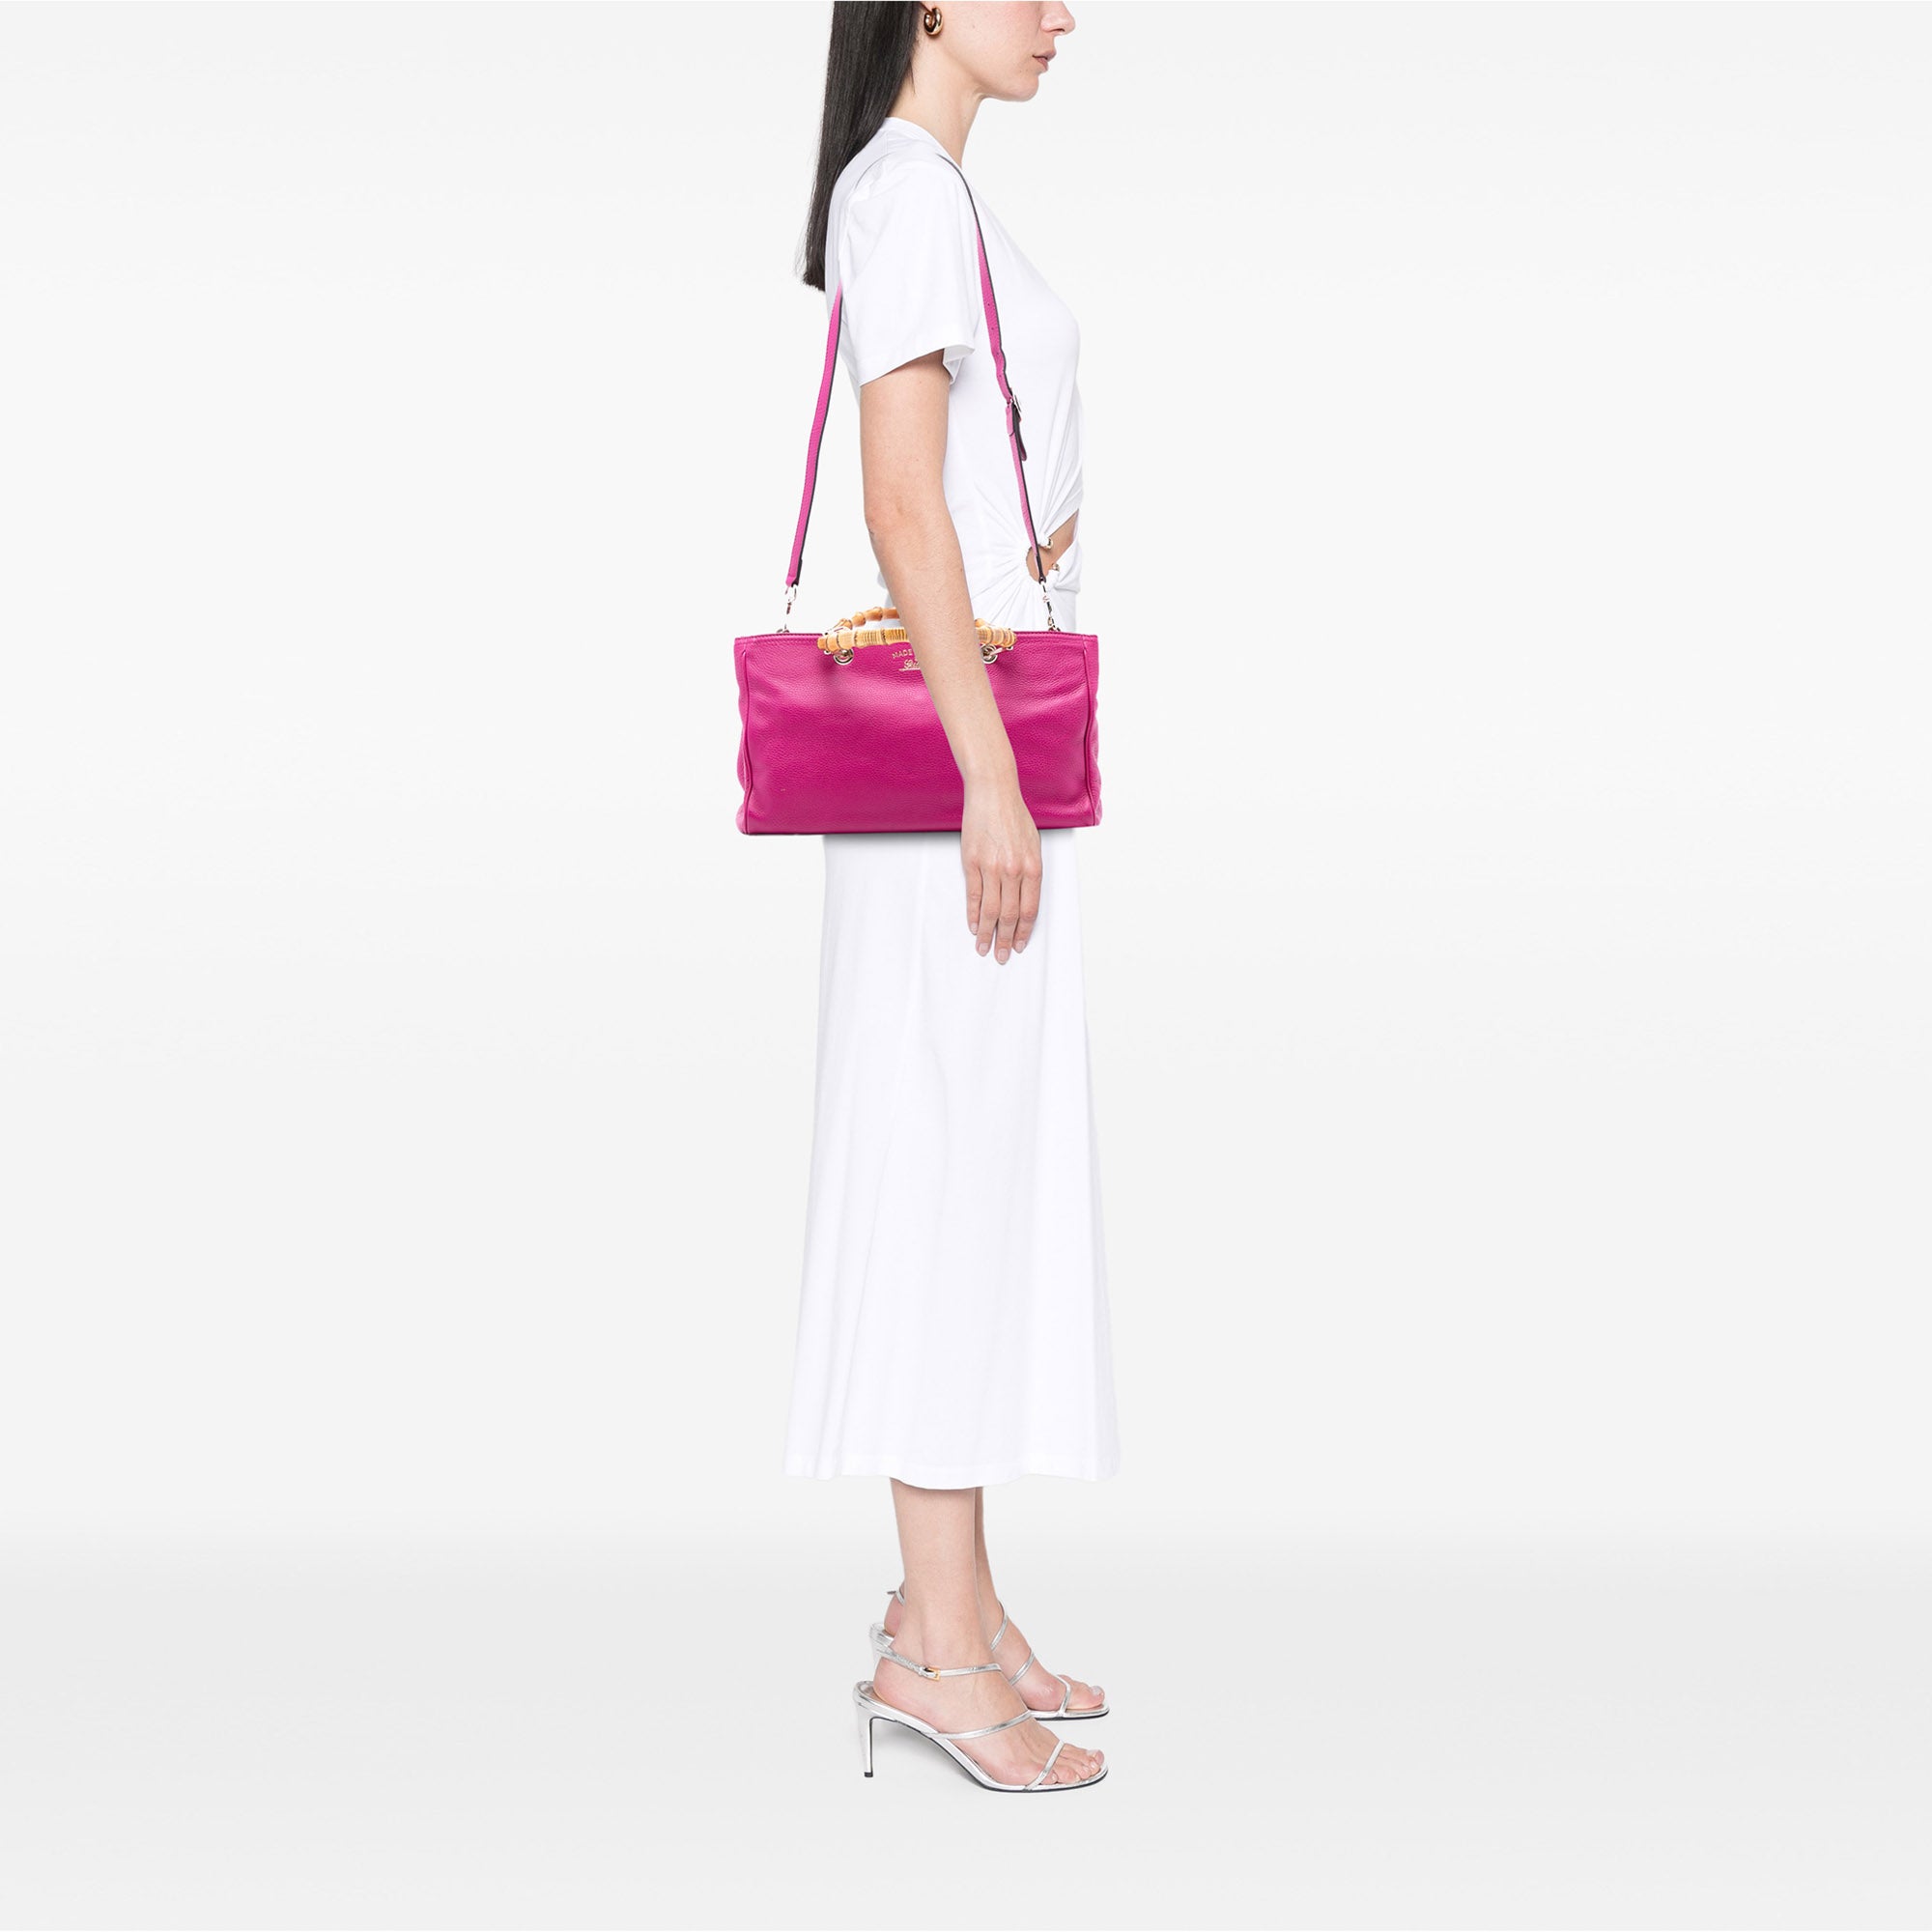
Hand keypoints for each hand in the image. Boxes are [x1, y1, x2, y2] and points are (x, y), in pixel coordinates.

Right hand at [961, 776, 1040, 962]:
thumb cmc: (1014, 817)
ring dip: (987, 933)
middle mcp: (1013, 870)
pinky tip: (973, 926)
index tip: (1021, 945)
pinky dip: (974, 914)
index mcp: (1033, 867)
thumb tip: (1024, 900)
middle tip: (1002, 956)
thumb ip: (1030, 873)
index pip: (1030, 910)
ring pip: (991, 910)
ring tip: (984, 948)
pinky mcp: (972, 862)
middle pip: (1011, 916)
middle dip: (1007, 940)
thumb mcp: (1033, 845)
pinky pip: (974, 895)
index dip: (1025, 932)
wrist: (993, 793)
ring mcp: (991, 867)